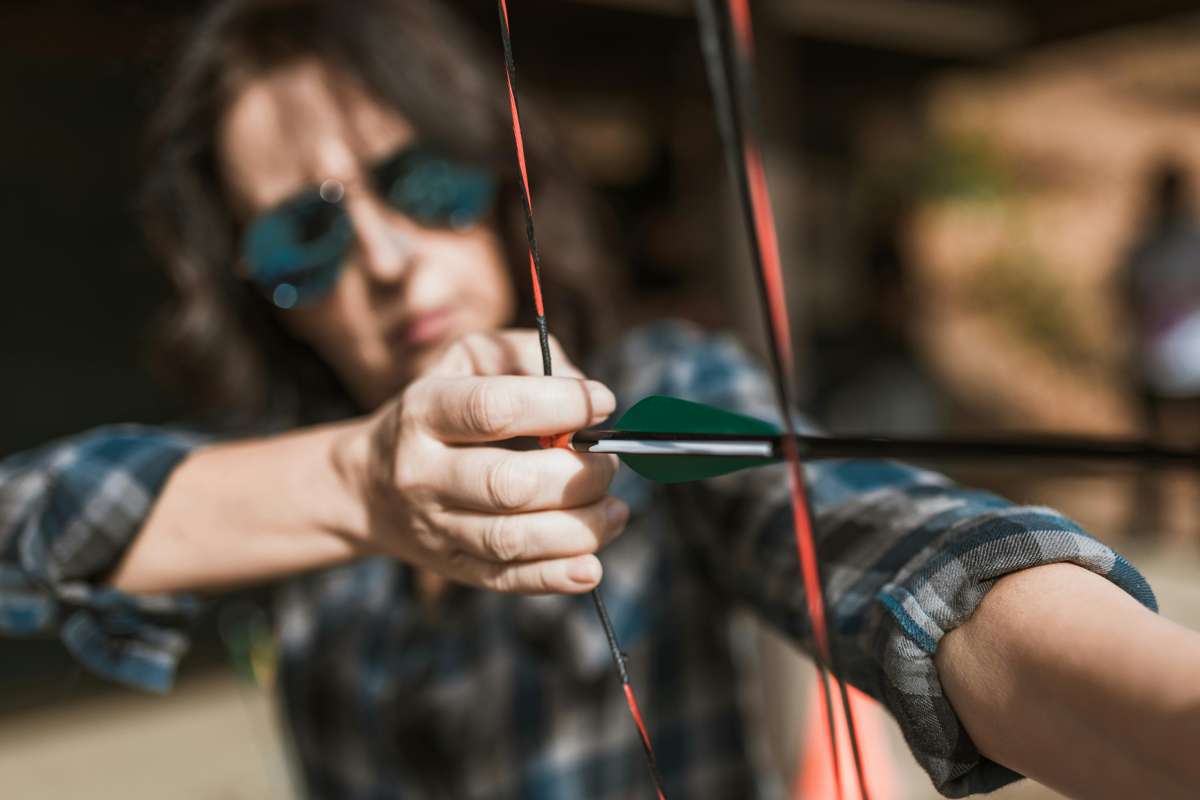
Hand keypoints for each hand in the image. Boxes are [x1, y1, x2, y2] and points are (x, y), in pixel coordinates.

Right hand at [336, 331, 627, 593]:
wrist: (370, 484)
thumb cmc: (443, 407)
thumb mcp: (467, 359)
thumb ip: (526, 357)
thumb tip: (586, 394)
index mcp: (424, 411)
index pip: (494, 409)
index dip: (559, 405)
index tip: (601, 403)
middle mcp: (423, 473)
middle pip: (507, 484)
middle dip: (577, 475)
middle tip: (609, 463)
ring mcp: (436, 527)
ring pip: (511, 540)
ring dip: (579, 528)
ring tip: (615, 510)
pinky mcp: (454, 568)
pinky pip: (508, 580)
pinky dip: (556, 578)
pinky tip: (592, 564)